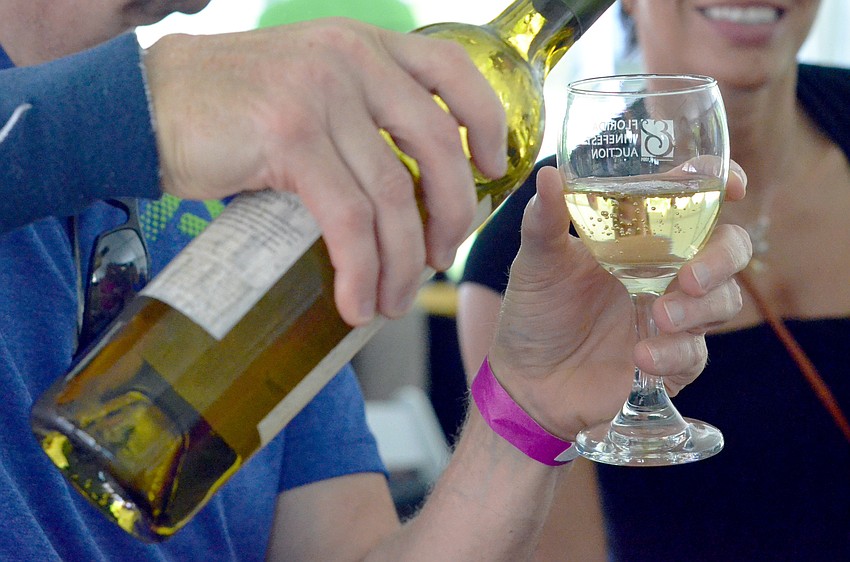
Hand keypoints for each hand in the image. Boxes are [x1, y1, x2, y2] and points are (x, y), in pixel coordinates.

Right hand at [143, 19, 506, 325]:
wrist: (145, 107)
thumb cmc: (229, 112)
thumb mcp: (308, 91)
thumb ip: (359, 120)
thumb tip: (407, 192)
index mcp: (364, 45)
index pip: (451, 70)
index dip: (485, 121)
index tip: (491, 169)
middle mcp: (351, 60)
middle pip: (436, 146)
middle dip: (450, 214)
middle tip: (439, 258)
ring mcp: (321, 95)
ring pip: (392, 195)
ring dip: (401, 261)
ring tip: (392, 299)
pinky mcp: (290, 137)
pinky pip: (347, 219)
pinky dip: (360, 269)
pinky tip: (356, 301)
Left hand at [487, 164, 750, 438]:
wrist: (526, 381)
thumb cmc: (534, 312)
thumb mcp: (537, 263)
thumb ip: (544, 221)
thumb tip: (548, 174)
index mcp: (640, 237)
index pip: (695, 201)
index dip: (722, 185)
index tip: (734, 187)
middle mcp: (666, 271)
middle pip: (728, 249)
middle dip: (722, 258)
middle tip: (690, 276)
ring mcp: (673, 316)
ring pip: (724, 300)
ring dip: (700, 308)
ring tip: (659, 316)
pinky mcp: (673, 361)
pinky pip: (695, 353)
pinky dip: (675, 352)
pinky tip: (642, 355)